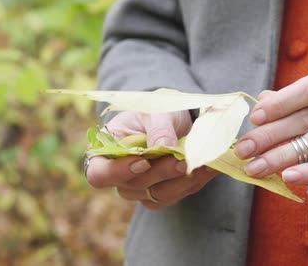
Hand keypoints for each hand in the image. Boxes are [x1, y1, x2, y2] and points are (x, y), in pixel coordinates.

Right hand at [85, 110, 218, 209]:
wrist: (174, 120)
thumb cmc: (156, 112)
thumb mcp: (156, 111)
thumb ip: (158, 128)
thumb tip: (162, 147)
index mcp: (105, 151)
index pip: (99, 174)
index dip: (118, 172)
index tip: (144, 161)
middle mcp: (118, 175)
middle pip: (133, 187)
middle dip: (161, 172)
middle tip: (182, 159)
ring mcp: (138, 189)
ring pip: (157, 195)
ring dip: (181, 181)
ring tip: (201, 162)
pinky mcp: (160, 195)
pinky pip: (176, 196)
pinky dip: (193, 183)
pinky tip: (207, 168)